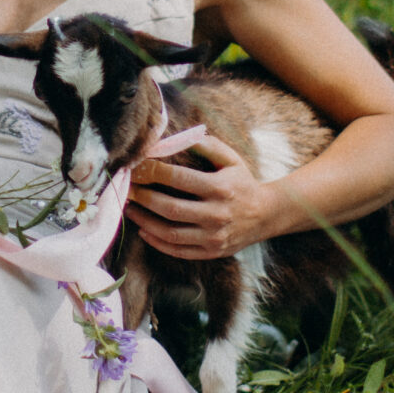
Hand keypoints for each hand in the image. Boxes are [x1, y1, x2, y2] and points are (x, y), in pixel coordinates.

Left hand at [126, 136, 282, 260]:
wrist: (266, 215)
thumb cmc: (242, 182)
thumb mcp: (231, 159)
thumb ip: (207, 145)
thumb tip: (174, 139)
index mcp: (220, 188)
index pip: (179, 179)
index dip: (153, 172)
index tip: (137, 167)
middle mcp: (217, 214)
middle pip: (170, 208)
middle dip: (144, 197)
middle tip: (128, 189)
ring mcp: (214, 236)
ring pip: (170, 233)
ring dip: (145, 221)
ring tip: (130, 208)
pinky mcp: (211, 252)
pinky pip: (178, 250)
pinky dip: (157, 242)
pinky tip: (144, 230)